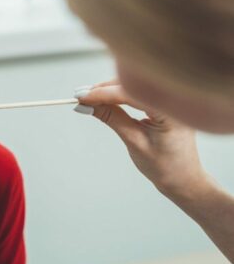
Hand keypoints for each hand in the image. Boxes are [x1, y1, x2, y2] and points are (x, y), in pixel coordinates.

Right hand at [74, 80, 208, 199]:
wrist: (183, 179)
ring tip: (89, 98)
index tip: (82, 96)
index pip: (131, 94)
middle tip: (81, 96)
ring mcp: (171, 101)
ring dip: (110, 90)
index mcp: (171, 112)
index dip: (103, 93)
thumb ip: (111, 118)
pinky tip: (105, 99)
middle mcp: (174, 101)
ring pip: (134, 86)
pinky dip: (121, 94)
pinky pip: (140, 92)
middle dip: (105, 89)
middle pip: (133, 84)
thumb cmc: (164, 166)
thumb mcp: (133, 141)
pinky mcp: (165, 103)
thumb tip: (87, 106)